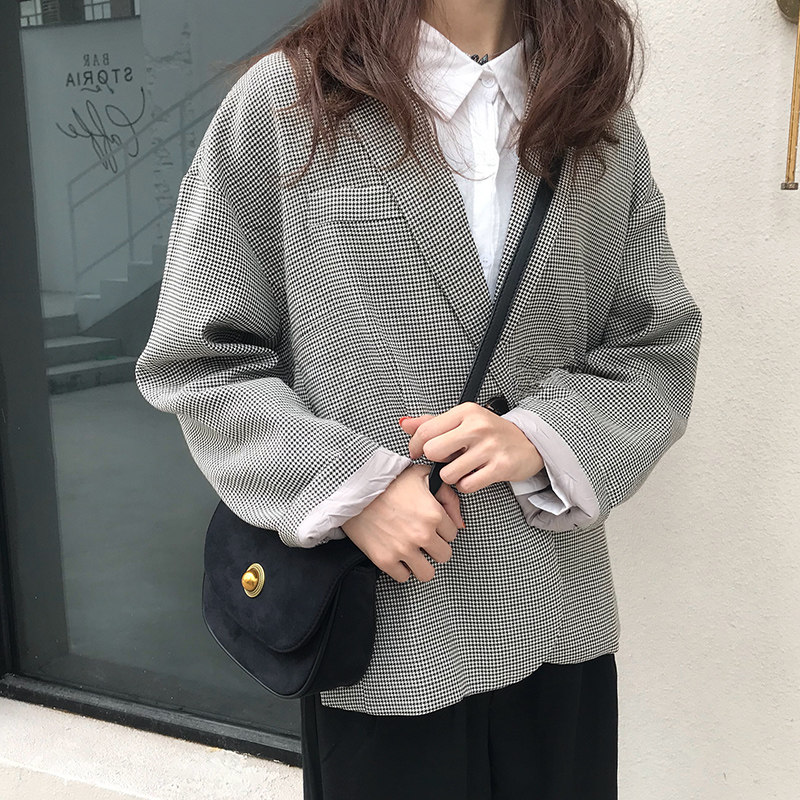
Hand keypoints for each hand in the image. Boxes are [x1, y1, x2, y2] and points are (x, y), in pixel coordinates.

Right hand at [340, 463, 464, 583]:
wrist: (354, 488)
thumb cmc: (388, 480)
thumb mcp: (422, 476)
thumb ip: (448, 496)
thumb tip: (461, 523)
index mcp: (434, 514)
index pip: (453, 534)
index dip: (442, 529)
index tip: (431, 525)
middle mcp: (422, 534)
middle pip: (444, 556)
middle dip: (435, 547)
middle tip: (422, 538)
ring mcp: (403, 549)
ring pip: (427, 573)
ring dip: (421, 563)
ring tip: (412, 551)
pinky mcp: (385, 560)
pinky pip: (403, 577)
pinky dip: (401, 569)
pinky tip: (396, 554)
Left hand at [399, 402, 544, 492]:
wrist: (529, 442)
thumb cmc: (490, 432)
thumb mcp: (463, 420)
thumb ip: (432, 423)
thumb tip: (404, 424)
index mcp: (465, 412)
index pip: (425, 430)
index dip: (415, 445)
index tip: (417, 452)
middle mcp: (477, 427)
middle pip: (433, 451)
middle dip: (435, 460)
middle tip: (446, 459)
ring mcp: (489, 447)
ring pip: (448, 473)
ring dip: (451, 475)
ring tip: (462, 468)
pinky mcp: (500, 467)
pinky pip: (467, 485)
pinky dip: (465, 484)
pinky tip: (473, 475)